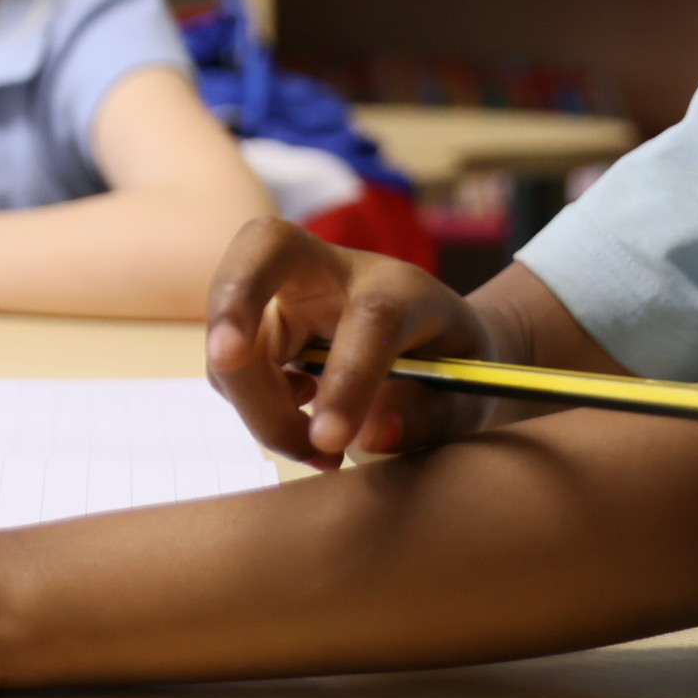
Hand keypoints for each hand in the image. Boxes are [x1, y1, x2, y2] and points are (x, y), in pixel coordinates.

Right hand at [204, 217, 526, 468]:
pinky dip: (250, 406)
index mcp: (403, 287)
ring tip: (313, 451)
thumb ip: (429, 416)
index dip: (346, 377)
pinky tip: (300, 429)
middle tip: (226, 357)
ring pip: (234, 325)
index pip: (370, 315)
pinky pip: (233, 364)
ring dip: (251, 398)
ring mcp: (292, 295)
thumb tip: (369, 435)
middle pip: (266, 246)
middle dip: (234, 296)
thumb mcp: (470, 399)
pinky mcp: (264, 326)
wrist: (444, 350)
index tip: (331, 440)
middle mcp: (336, 275)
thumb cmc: (459, 371)